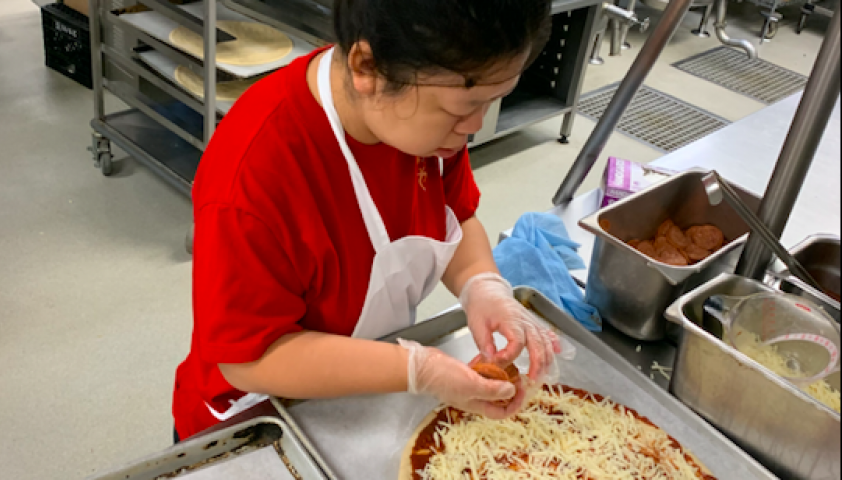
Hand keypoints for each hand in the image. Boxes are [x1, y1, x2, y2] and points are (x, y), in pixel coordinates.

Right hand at [398, 339, 526, 418]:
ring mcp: (468, 385)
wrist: (423, 367)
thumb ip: (492, 390)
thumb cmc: (444, 378)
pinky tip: (488, 357)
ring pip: (490, 384)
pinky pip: (479, 373)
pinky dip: (486, 366)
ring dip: (499, 375)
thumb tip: (511, 391)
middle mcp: (473, 397)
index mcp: (476, 404)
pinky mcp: (463, 374)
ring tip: (506, 365)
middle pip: (498, 398)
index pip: (501, 412)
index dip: (514, 404)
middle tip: (517, 375)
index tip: (521, 390)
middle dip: (509, 388)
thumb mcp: (472, 384)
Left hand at [460, 272, 561, 380]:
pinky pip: (547, 333)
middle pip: (537, 344)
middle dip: (537, 364)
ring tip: (543, 376)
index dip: (509, 356)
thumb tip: (491, 361)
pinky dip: (554, 343)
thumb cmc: (482, 307)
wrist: (488, 291)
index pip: (517, 343)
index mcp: (511, 320)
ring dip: (547, 359)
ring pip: (545, 341)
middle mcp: (525, 321)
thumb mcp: (477, 325)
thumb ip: (484, 344)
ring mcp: (531, 321)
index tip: (497, 363)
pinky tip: (558, 352)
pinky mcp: (533, 323)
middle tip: (533, 380)